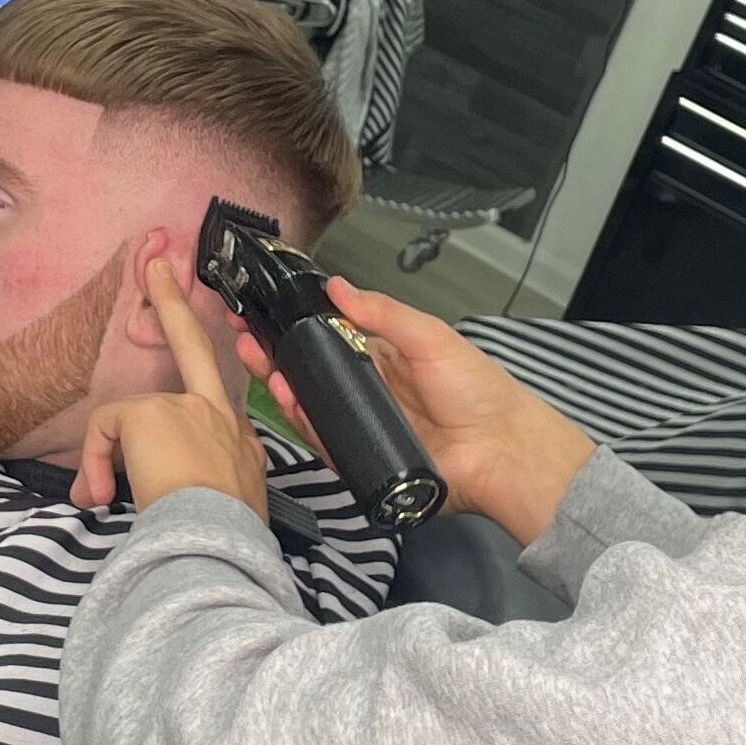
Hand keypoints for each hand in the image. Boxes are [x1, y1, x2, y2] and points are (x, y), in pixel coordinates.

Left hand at [71, 258, 268, 518]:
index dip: (206, 391)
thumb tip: (165, 489)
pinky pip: (107, 427)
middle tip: (158, 265)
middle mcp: (220, 416)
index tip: (206, 379)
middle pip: (196, 348)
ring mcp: (189, 408)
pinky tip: (99, 492)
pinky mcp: (153, 411)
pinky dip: (95, 459)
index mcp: (240, 443)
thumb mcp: (229, 511)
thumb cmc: (221, 538)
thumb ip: (201, 490)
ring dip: (105, 452)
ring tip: (97, 494)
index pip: (220, 404)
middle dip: (175, 303)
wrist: (216, 541)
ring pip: (130, 413)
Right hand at [242, 277, 594, 543]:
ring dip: (280, 385)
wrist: (501, 451)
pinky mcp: (359, 459)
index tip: (264, 309)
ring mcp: (360, 426)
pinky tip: (287, 399)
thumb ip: (382, 313)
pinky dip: (301, 421)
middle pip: (309, 373)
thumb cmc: (477, 391)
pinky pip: (322, 440)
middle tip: (244, 335)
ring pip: (309, 406)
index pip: (327, 337)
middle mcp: (366, 391)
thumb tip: (337, 285)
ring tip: (258, 362)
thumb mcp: (430, 338)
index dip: (295, 326)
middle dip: (273, 354)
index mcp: (383, 358)